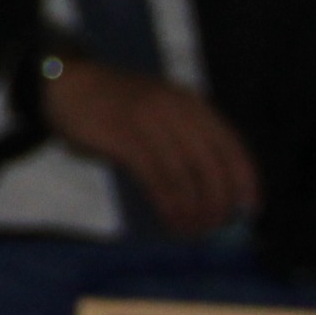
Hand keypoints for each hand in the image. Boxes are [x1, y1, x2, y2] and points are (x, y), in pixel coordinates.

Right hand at [39, 56, 263, 236]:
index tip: (250, 209)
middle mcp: (175, 110)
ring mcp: (149, 122)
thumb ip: (184, 139)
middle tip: (214, 227)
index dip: (245, 180)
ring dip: (193, 210)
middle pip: (210, 165)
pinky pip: (156, 179)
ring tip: (191, 230)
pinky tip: (171, 219)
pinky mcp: (124, 137)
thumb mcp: (160, 111)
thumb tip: (211, 192)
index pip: (231, 145)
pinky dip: (168, 205)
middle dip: (217, 202)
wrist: (65, 84)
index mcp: (191, 104)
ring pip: (185, 176)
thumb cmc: (116, 105)